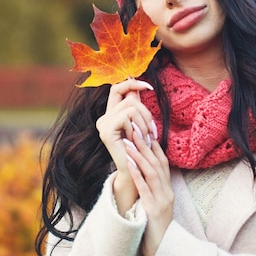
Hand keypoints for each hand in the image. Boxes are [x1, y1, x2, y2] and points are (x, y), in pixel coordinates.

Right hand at [96, 78, 157, 214]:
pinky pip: (126, 117)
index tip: (149, 87)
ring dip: (144, 123)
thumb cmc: (141, 150)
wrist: (136, 172)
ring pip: (131, 108)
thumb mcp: (141, 124)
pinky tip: (136, 141)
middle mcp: (104, 118)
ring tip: (146, 138)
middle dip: (146, 113)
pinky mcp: (105, 131)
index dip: (132, 83)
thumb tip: (138, 84)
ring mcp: (102, 125)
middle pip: (130, 100)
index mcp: (111, 114)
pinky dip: (136, 128)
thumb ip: (137, 106)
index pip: (117, 88)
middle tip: (152, 131)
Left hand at [123, 132, 173, 255]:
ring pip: (153, 171)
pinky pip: (145, 188)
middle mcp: (168, 191)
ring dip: (140, 154)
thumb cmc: (155, 228)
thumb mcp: (155, 205)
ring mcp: (163, 200)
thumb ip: (151, 189)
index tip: (144, 128)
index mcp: (168, 189)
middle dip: (145, 143)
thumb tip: (141, 173)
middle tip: (134, 126)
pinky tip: (128, 162)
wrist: (163, 251)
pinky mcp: (154, 210)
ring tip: (129, 140)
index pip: (163, 161)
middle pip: (158, 162)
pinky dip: (137, 173)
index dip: (154, 144)